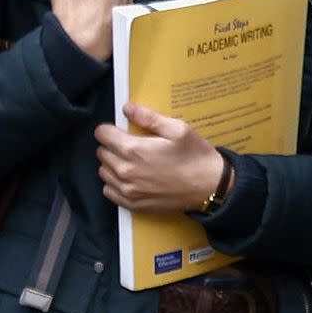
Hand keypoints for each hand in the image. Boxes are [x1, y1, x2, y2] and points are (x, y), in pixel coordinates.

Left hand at [94, 102, 226, 211]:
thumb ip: (148, 117)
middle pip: (101, 152)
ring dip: (113, 164)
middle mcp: (125, 171)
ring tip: (131, 162)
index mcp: (133, 149)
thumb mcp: (177, 129)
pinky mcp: (133, 204)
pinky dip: (115, 184)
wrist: (210, 187)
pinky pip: (109, 192)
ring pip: (104, 172)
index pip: (102, 134)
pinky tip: (130, 179)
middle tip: (131, 145)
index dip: (111, 129)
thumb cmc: (195, 156)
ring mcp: (128, 190)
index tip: (122, 130)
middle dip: (112, 146)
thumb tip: (126, 108)